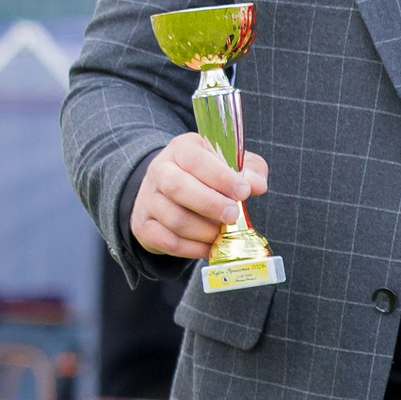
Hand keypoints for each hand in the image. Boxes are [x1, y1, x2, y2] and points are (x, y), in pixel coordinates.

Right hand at [132, 134, 264, 259]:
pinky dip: (192, 249)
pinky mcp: (144, 225)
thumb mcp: (233, 164)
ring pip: (173, 218)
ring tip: (223, 234)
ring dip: (204, 231)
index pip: (195, 159)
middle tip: (233, 216)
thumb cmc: (210, 176)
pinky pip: (167, 241)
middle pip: (177, 187)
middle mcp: (159, 171)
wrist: (172, 193)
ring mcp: (148, 199)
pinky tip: (210, 247)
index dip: (221, 177)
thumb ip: (250, 169)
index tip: (244, 192)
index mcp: (182, 150)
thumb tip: (256, 184)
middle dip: (210, 204)